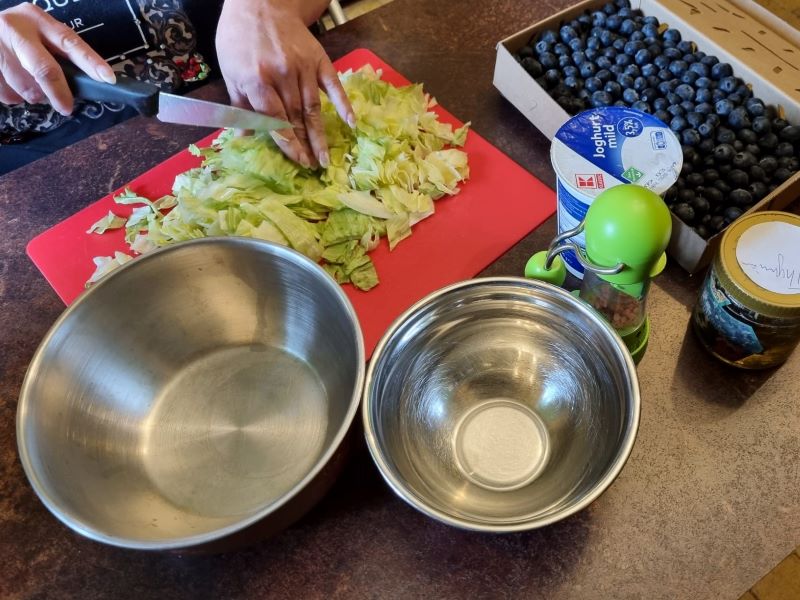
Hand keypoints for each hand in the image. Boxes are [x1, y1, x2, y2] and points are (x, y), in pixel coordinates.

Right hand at [0, 3, 114, 114]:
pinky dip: (15, 96)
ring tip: (31, 86)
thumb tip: (82, 85)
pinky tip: (12, 84)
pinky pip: (8, 95)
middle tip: (66, 108)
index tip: (108, 78)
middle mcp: (16, 28)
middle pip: (44, 69)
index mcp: (36, 19)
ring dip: (34, 95)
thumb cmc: (16, 38)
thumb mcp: (36, 34)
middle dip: (59, 93)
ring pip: (26, 87)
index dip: (90, 62)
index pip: (69, 42)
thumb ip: (56, 53)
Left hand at [216, 0, 354, 167]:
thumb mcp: (230, 70)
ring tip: (325, 157)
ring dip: (320, 135)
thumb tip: (245, 136)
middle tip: (312, 167)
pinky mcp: (318, 59)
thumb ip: (240, 104)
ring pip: (313, 107)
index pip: (275, 119)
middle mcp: (282, 74)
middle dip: (304, 145)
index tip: (297, 161)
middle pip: (296, 117)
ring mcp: (303, 66)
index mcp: (257, 79)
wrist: (260, 3)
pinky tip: (351, 124)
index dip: (287, 142)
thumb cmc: (239, 38)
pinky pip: (333, 85)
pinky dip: (343, 105)